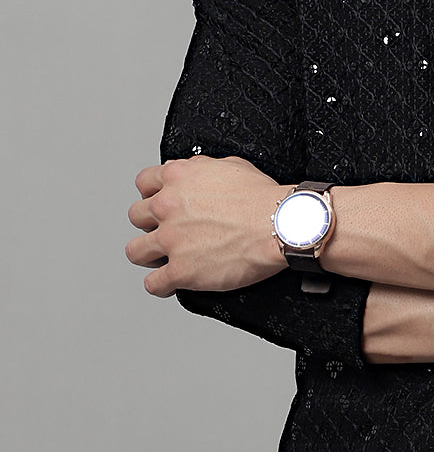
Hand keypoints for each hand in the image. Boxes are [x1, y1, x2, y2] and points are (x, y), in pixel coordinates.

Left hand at [125, 155, 286, 296]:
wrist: (281, 224)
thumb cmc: (263, 198)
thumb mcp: (231, 166)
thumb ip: (201, 169)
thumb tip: (191, 171)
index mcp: (178, 178)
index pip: (144, 183)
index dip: (151, 194)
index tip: (159, 204)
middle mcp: (168, 207)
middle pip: (136, 216)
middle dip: (149, 224)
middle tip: (165, 231)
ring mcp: (171, 240)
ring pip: (135, 251)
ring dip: (147, 255)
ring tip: (161, 259)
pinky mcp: (181, 270)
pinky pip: (153, 284)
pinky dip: (160, 285)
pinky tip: (170, 283)